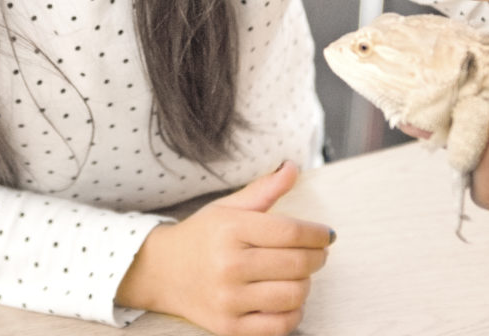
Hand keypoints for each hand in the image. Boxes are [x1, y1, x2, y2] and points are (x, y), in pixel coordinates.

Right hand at [115, 161, 332, 335]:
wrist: (161, 271)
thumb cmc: (201, 236)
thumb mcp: (228, 207)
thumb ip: (264, 189)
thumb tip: (293, 168)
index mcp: (230, 229)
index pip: (291, 232)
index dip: (317, 234)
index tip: (327, 234)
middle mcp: (229, 265)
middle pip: (297, 265)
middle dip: (317, 258)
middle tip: (318, 253)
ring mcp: (229, 299)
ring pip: (294, 296)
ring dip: (306, 284)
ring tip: (299, 274)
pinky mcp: (230, 327)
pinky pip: (280, 326)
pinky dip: (294, 312)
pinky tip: (288, 298)